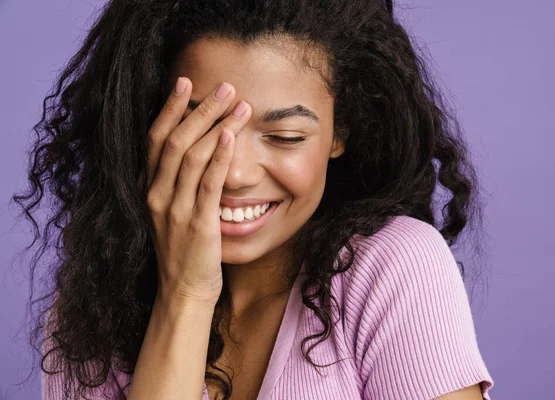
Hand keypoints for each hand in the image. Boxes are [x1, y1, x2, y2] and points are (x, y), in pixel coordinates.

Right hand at [142, 78, 251, 304]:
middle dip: (200, 109)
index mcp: (148, 188)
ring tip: (239, 105)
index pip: (155, 139)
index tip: (184, 83)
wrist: (183, 290)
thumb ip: (174, 183)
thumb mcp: (168, 212)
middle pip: (175, 140)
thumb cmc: (182, 249)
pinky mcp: (197, 224)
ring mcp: (175, 209)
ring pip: (192, 156)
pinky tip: (231, 137)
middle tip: (224, 87)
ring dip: (216, 126)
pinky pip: (207, 184)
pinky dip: (219, 158)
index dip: (169, 109)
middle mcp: (156, 195)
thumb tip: (193, 149)